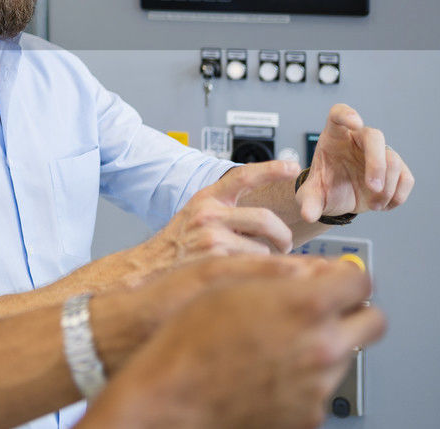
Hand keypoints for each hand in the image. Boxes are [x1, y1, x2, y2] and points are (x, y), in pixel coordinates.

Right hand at [82, 259, 385, 428]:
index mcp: (306, 306)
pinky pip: (322, 388)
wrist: (170, 398)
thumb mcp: (228, 284)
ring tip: (281, 342)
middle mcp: (322, 348)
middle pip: (374, 322)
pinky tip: (271, 369)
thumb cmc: (189, 339)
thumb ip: (283, 274)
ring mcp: (318, 387)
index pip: (360, 282)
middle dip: (355, 310)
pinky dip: (306, 377)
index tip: (339, 278)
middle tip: (330, 307)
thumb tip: (318, 271)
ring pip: (347, 355)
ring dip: (327, 344)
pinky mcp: (309, 416)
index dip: (347, 276)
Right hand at [115, 160, 299, 284]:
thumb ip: (225, 210)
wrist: (148, 268)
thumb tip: (266, 216)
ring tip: (247, 264)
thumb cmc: (177, 244)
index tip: (292, 165)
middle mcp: (209, 213)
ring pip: (262, 247)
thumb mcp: (196, 215)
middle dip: (283, 236)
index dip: (270, 169)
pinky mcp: (214, 259)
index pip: (243, 176)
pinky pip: (252, 265)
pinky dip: (254, 272)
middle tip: (286, 246)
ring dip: (261, 259)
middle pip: (265, 218)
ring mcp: (211, 236)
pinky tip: (243, 274)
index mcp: (207, 198)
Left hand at [298, 104, 413, 222]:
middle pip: (375, 136)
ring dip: (386, 188)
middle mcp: (359, 139)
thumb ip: (308, 202)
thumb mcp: (311, 195)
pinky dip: (398, 196)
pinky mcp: (395, 169)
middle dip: (377, 163)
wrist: (339, 197)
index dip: (347, 114)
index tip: (355, 121)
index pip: (339, 114)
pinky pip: (406, 178)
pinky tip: (384, 206)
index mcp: (335, 136)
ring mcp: (379, 153)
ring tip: (373, 205)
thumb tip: (307, 215)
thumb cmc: (324, 184)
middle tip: (372, 187)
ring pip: (393, 160)